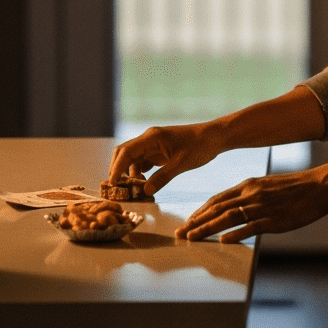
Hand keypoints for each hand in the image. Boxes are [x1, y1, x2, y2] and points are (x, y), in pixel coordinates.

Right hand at [108, 122, 224, 194]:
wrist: (215, 137)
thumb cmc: (200, 145)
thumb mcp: (182, 164)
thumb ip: (163, 177)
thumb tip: (145, 191)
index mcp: (152, 137)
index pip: (126, 152)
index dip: (116, 168)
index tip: (112, 184)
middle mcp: (149, 139)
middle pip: (124, 154)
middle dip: (118, 170)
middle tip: (118, 189)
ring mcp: (154, 145)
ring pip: (133, 159)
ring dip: (130, 174)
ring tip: (134, 190)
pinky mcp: (160, 152)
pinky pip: (144, 162)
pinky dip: (140, 173)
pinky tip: (144, 184)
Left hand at [175, 168, 327, 242]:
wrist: (320, 186)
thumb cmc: (297, 188)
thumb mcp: (268, 186)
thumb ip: (251, 195)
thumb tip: (236, 207)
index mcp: (249, 185)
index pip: (217, 199)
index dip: (199, 211)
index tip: (187, 222)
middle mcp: (251, 194)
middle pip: (216, 209)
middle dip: (195, 222)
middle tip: (180, 233)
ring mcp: (261, 206)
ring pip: (228, 218)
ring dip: (207, 228)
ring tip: (191, 238)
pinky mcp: (274, 219)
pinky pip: (250, 227)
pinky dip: (234, 234)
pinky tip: (222, 241)